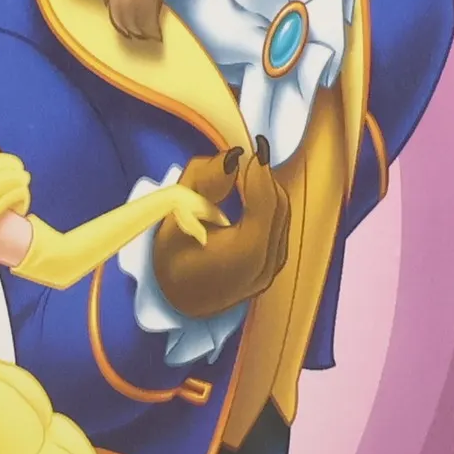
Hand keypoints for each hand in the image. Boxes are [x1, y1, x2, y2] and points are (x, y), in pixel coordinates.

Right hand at [152, 140, 292, 319]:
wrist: (177, 305)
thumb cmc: (171, 263)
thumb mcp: (176, 218)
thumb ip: (203, 182)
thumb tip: (231, 155)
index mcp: (244, 253)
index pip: (266, 200)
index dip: (259, 170)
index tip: (249, 148)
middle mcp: (266, 264)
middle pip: (278, 204)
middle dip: (262, 176)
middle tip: (241, 159)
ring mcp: (273, 269)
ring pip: (282, 214)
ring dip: (265, 189)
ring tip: (241, 176)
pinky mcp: (273, 268)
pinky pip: (279, 227)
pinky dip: (267, 206)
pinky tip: (247, 197)